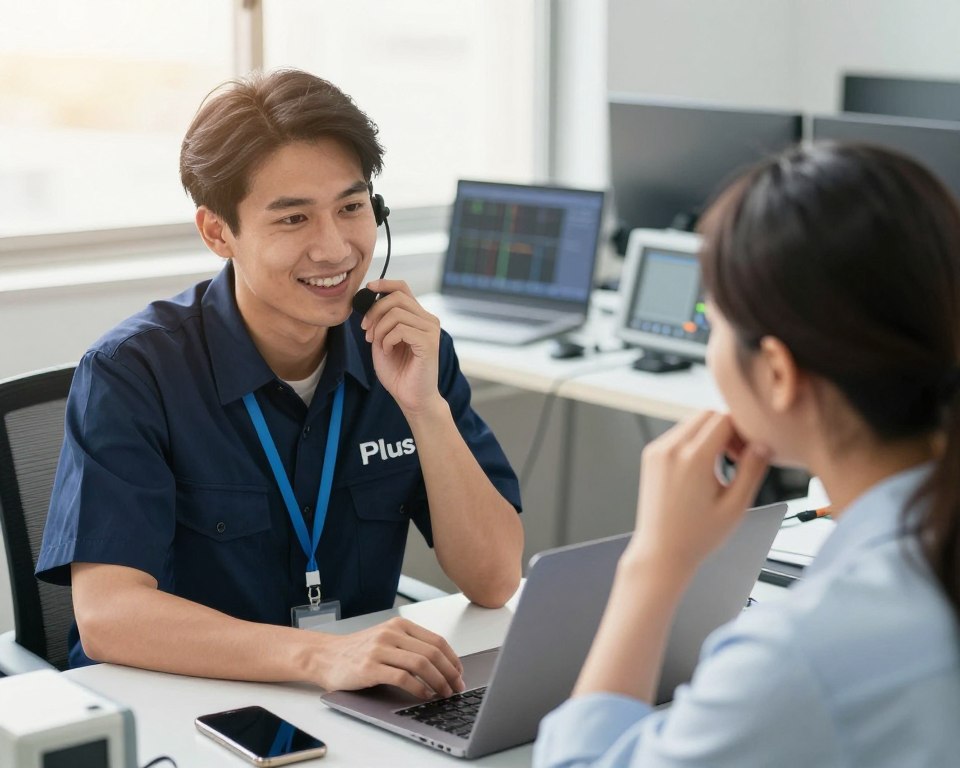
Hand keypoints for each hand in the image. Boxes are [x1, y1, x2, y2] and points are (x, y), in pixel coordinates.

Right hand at [319, 617, 464, 697]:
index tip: (460, 673)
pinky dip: (419, 689)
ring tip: (444, 693)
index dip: (453, 659)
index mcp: (399, 625)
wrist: (325, 656)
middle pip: (432, 653)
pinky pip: (403, 678)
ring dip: (438, 682)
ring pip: (421, 664)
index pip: (437, 641)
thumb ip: (410, 645)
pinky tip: (425, 695)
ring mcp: (380, 650)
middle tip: (457, 687)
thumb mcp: (387, 639)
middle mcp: (391, 634)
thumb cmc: (358, 651)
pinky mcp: (370, 668)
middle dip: (450, 673)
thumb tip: (443, 664)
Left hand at [359, 280, 442, 413]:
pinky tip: (388, 351)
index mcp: (418, 317)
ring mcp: (430, 330)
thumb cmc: (398, 372)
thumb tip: (370, 298)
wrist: (411, 397)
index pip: (402, 288)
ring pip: (395, 314)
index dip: (384, 284)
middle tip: (366, 332)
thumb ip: (380, 321)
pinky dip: (387, 340)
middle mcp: (428, 320)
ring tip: (379, 345)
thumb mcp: (382, 340)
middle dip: (374, 312)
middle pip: (396, 297)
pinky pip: (400, 329)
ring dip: (379, 329)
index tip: (367, 289)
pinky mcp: (429, 342)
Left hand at [627, 411, 769, 572]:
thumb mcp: (735, 506)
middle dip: (726, 429)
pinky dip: (693, 441)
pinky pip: (677, 434)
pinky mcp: (650, 456)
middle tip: (736, 458)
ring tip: (719, 466)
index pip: (725, 419)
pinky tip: (701, 468)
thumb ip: (752, 470)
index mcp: (693, 458)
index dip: (742, 432)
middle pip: (707, 414)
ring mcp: (657, 451)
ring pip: (691, 422)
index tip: (747, 454)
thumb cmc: (697, 535)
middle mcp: (671, 449)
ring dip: (709, 434)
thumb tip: (764, 444)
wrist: (661, 551)